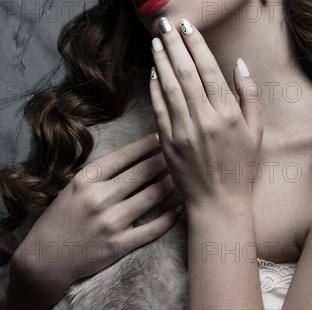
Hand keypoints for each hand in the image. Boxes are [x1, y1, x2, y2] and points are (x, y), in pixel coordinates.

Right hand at [12, 133, 179, 294]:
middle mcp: (99, 198)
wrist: (45, 258)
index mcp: (87, 179)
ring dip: (170, 184)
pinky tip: (178, 207)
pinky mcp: (119, 244)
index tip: (159, 138)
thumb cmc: (61, 217)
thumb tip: (134, 157)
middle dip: (163, 160)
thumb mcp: (74, 187)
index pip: (124, 155)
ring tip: (181, 176)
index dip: (146, 145)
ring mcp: (111, 222)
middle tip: (177, 153)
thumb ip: (100, 173)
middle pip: (142, 172)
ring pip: (152, 196)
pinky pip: (152, 228)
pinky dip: (169, 217)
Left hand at [150, 17, 262, 214]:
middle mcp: (204, 118)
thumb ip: (249, 94)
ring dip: (161, 60)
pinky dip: (154, 87)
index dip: (195, 44)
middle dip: (174, 44)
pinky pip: (158, 108)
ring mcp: (183, 130)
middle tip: (165, 23)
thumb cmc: (240, 165)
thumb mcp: (255, 130)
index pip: (208, 69)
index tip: (187, 26)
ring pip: (168, 86)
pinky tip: (152, 71)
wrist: (218, 202)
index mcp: (227, 113)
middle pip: (185, 72)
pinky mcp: (167, 141)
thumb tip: (238, 64)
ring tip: (156, 40)